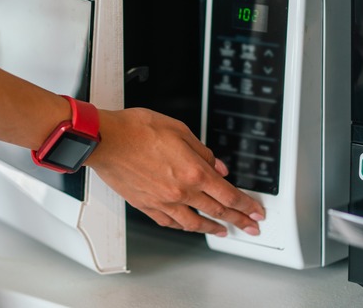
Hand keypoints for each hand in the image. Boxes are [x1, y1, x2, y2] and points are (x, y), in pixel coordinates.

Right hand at [86, 108, 265, 235]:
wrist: (106, 140)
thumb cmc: (136, 129)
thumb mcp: (179, 130)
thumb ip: (202, 151)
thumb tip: (218, 167)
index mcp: (193, 171)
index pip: (229, 194)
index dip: (247, 205)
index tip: (256, 212)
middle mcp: (180, 191)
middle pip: (217, 211)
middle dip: (238, 221)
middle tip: (250, 228)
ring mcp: (163, 201)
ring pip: (194, 222)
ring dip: (212, 228)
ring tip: (222, 232)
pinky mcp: (146, 205)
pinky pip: (169, 222)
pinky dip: (183, 226)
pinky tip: (187, 226)